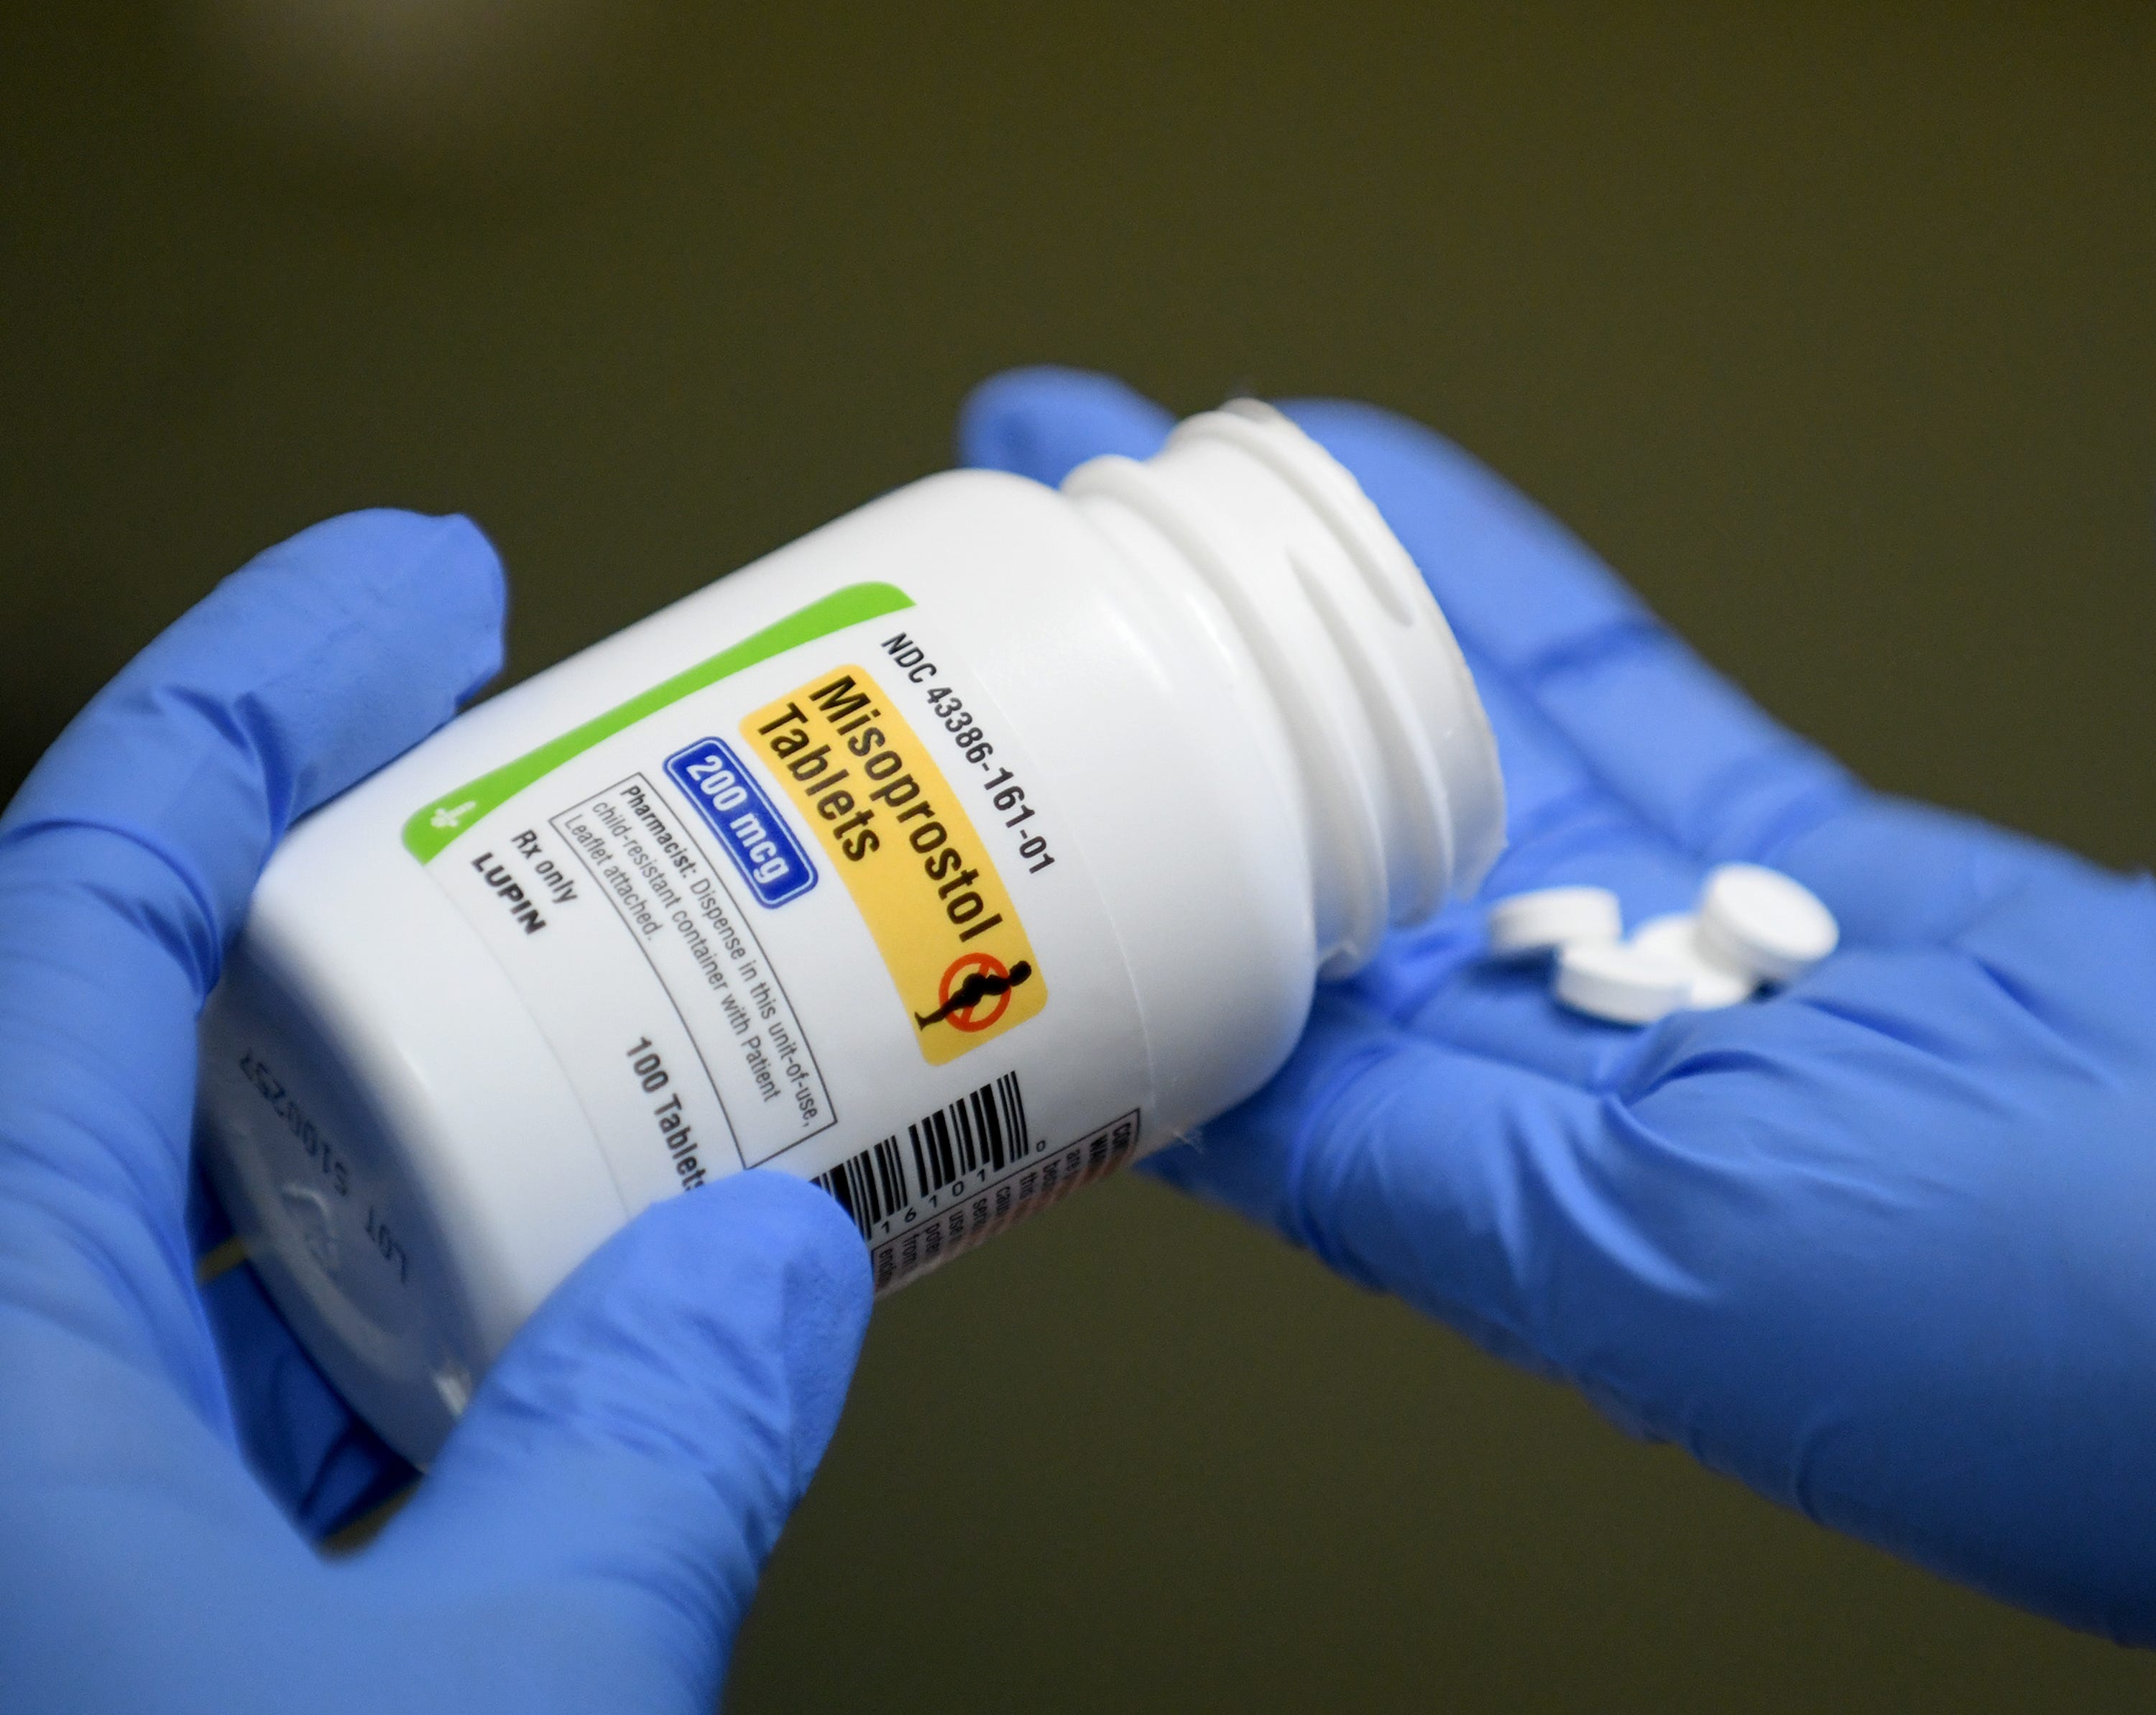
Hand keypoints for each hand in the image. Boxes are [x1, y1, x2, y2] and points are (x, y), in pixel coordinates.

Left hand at [0, 513, 869, 1710]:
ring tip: (617, 1046)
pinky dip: (420, 1330)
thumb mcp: (473, 1712)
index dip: (264, 690)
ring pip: (229, 1226)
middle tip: (578, 809)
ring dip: (431, 1126)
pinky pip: (264, 1398)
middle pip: (169, 1033)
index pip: (91, 890)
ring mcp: (40, 1513)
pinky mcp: (106, 1618)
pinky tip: (556, 1324)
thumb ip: (639, 1465)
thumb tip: (780, 1263)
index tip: (425, 587)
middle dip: (388, 897)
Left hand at [962, 368, 2155, 1641]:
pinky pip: (1600, 690)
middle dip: (1153, 677)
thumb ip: (1391, 1170)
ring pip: (1429, 724)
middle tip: (1027, 540)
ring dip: (1284, 599)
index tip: (970, 721)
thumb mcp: (1617, 1263)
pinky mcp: (1776, 850)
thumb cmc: (1996, 1336)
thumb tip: (1168, 1097)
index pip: (1212, 970)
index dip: (1083, 837)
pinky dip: (1485, 582)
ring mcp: (1645, 928)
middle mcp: (1525, 1043)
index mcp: (1454, 1156)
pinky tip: (1364, 489)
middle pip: (1297, 817)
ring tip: (1148, 477)